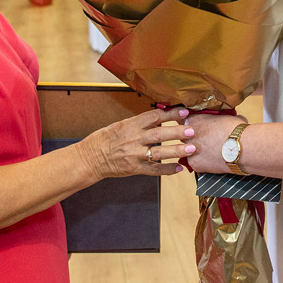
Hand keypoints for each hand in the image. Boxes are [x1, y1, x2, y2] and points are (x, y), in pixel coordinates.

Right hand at [79, 107, 195, 178]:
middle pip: (159, 134)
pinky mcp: (135, 168)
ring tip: (191, 149)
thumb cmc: (106, 139)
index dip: (170, 114)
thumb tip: (159, 117)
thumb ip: (140, 122)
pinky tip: (179, 168)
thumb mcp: (121, 124)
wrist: (91, 157)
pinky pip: (153, 170)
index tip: (184, 112)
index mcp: (131, 125)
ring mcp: (135, 155)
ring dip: (176, 151)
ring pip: (159, 153)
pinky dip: (167, 169)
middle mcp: (134, 139)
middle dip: (176, 132)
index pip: (154, 117)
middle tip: (191, 130)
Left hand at [183, 112, 248, 173]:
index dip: (191, 124)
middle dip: (192, 138)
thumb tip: (226, 119)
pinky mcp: (193, 163)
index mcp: (193, 119)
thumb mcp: (226, 117)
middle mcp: (186, 134)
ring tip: (209, 152)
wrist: (241, 147)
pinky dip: (202, 163)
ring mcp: (188, 149)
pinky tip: (211, 161)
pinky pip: (195, 163)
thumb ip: (219, 118)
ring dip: (195, 151)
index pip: (183, 120)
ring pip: (187, 151)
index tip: (196, 127)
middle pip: (183, 136)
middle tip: (204, 140)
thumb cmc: (236, 130)